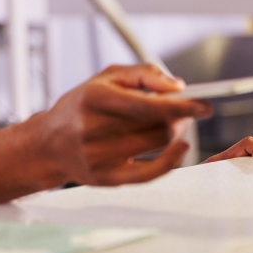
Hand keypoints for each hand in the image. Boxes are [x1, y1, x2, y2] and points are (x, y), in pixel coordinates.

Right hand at [32, 64, 212, 186]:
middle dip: (179, 117)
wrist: (48, 144)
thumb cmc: (81, 105)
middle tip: (183, 111)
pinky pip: (149, 174)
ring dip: (175, 133)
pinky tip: (180, 149)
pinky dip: (171, 161)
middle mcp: (93, 129)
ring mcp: (98, 157)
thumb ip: (144, 74)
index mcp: (94, 98)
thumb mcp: (106, 77)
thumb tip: (177, 87)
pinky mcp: (105, 178)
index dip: (181, 106)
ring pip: (156, 145)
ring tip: (172, 123)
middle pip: (156, 127)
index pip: (146, 106)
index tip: (204, 105)